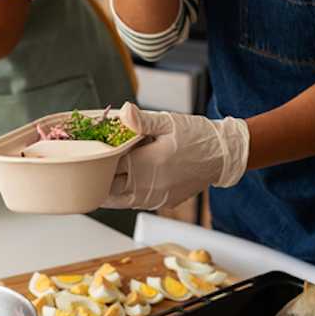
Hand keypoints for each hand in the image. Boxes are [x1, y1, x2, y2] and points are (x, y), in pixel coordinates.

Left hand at [103, 103, 249, 209]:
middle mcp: (149, 184)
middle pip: (109, 189)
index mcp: (147, 162)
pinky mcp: (164, 202)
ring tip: (103, 176)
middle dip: (99, 177)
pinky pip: (136, 203)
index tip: (93, 151)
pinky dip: (126, 195)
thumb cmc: (198, 136)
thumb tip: (123, 112)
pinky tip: (126, 182)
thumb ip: (142, 120)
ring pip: (120, 201)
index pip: (109, 166)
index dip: (98, 160)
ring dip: (110, 190)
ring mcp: (157, 197)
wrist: (223, 155)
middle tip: (92, 166)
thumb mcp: (169, 122)